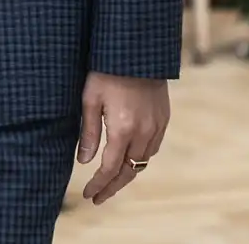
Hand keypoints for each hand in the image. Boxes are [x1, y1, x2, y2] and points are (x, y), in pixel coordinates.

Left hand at [76, 73, 169, 206]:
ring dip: (127, 174)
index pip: (110, 168)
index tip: (89, 194)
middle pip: (129, 171)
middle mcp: (143, 132)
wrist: (137, 50)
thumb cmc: (107, 71)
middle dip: (113, 187)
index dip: (99, 184)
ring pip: (143, 161)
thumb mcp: (90, 99)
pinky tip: (130, 159)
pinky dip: (140, 159)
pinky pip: (153, 148)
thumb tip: (84, 161)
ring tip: (112, 181)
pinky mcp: (164, 119)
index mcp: (123, 129)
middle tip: (98, 198)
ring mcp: (157, 126)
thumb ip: (88, 132)